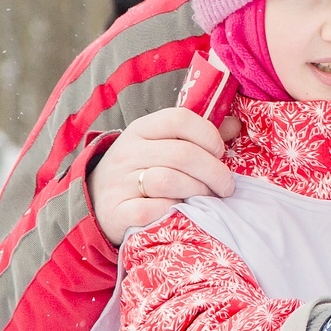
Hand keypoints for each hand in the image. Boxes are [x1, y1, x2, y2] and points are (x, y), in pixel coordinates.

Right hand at [89, 107, 235, 244]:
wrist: (96, 199)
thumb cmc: (142, 169)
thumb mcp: (162, 144)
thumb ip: (199, 135)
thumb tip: (235, 124)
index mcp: (142, 129)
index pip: (179, 119)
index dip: (208, 135)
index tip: (220, 152)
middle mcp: (128, 151)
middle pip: (182, 154)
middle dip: (214, 172)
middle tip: (225, 186)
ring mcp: (119, 181)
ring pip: (168, 181)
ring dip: (197, 191)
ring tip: (206, 198)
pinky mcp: (115, 211)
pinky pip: (150, 210)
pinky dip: (171, 211)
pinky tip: (179, 211)